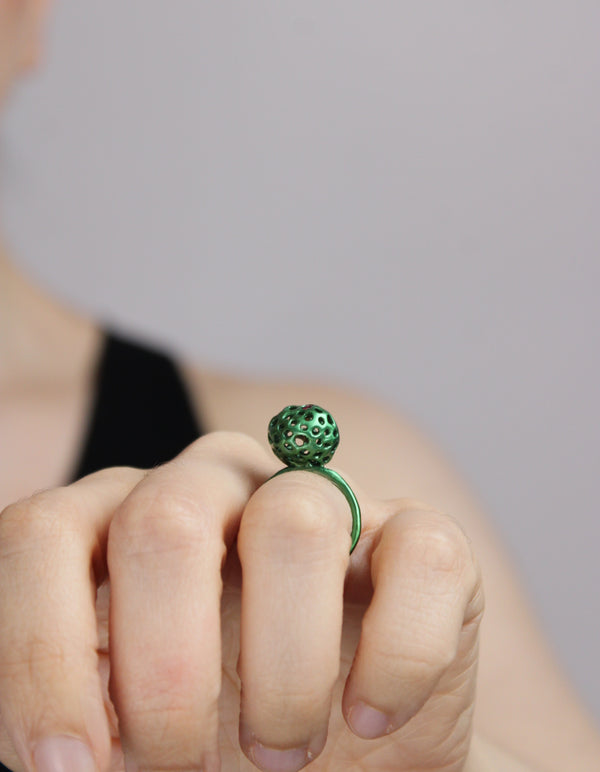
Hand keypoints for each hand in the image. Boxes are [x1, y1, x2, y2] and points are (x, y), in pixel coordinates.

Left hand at [0, 432, 483, 771]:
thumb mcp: (123, 731)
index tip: (69, 768)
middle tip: (178, 769)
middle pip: (164, 520)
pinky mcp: (419, 538)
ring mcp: (323, 502)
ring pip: (295, 522)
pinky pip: (424, 556)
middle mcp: (215, 488)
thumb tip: (59, 757)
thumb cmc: (215, 738)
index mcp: (121, 523)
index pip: (43, 536)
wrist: (346, 748)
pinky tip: (371, 716)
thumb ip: (79, 722)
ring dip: (282, 671)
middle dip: (165, 670)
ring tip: (282, 754)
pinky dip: (396, 657)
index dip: (40, 651)